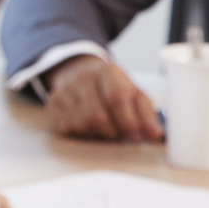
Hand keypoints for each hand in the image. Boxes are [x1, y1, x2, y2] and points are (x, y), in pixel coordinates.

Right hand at [43, 53, 164, 143]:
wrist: (78, 71)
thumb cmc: (111, 86)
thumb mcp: (133, 92)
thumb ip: (146, 113)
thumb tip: (156, 135)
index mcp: (106, 71)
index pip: (116, 98)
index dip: (128, 121)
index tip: (136, 136)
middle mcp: (82, 79)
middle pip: (97, 116)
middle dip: (112, 132)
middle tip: (120, 135)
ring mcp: (64, 91)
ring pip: (81, 125)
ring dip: (97, 135)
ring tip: (106, 130)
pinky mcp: (53, 104)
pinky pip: (67, 128)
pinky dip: (81, 134)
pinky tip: (89, 128)